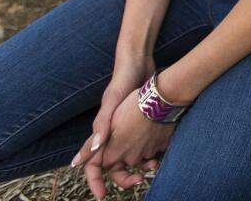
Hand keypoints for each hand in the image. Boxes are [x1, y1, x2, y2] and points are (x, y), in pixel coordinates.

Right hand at [71, 55, 164, 198]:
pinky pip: (141, 145)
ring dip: (138, 166)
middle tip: (137, 182)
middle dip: (122, 177)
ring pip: (128, 156)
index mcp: (102, 130)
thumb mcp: (112, 102)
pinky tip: (159, 154)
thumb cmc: (123, 81)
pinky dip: (148, 153)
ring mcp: (125, 128)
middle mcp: (112, 132)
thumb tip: (96, 149)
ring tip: (151, 168)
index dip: (94, 179)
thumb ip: (103, 124)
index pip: (91, 161)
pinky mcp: (139, 122)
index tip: (102, 195)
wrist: (140, 62)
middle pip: (112, 164)